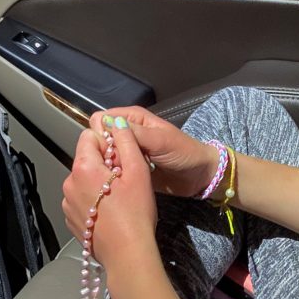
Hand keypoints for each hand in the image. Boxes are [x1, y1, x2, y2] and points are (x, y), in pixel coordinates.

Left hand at [62, 119, 159, 278]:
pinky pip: (81, 198)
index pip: (89, 137)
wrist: (128, 254)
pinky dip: (93, 200)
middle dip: (105, 164)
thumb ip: (126, 141)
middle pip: (86, 159)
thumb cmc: (136, 212)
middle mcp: (69, 182)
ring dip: (99, 183)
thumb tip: (116, 121)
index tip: (124, 160)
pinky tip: (110, 213)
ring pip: (84, 179)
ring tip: (118, 199)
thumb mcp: (138, 171)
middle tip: (125, 181)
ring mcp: (66, 202)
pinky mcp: (70, 219)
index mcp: (83, 167)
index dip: (109, 143)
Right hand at [88, 106, 218, 198]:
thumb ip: (135, 133)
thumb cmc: (184, 152)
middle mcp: (126, 132)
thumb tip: (107, 124)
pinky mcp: (128, 168)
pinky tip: (121, 181)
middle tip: (117, 164)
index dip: (102, 132)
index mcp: (132, 118)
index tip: (110, 148)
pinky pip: (112, 169)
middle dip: (104, 151)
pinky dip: (113, 174)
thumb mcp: (160, 140)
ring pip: (103, 155)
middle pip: (100, 138)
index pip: (102, 119)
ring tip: (121, 174)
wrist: (199, 175)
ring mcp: (126, 151)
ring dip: (109, 164)